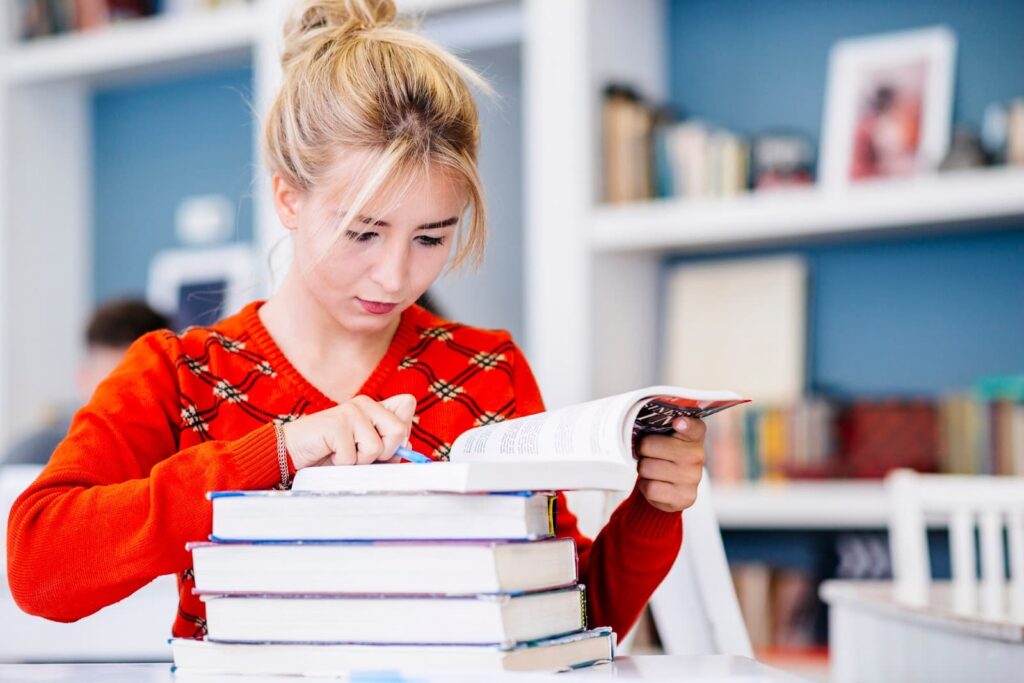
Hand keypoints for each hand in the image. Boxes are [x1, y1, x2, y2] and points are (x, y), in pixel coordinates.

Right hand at [282, 394, 416, 469]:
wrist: (293, 451)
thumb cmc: (331, 453)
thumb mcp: (364, 451)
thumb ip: (387, 447)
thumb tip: (408, 446)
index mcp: (374, 406)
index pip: (407, 403)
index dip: (403, 429)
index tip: (386, 443)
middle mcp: (365, 403)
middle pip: (399, 430)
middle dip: (385, 452)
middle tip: (362, 454)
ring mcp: (351, 412)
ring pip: (377, 448)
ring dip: (360, 461)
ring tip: (343, 453)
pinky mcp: (337, 424)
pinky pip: (354, 457)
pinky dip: (342, 464)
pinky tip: (330, 454)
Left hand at [635, 416, 706, 512]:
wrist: (673, 486)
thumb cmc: (666, 455)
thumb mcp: (666, 435)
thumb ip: (661, 424)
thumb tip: (649, 421)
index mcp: (693, 435)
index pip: (693, 427)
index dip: (685, 424)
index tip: (678, 423)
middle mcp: (697, 455)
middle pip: (649, 445)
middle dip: (643, 450)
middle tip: (650, 454)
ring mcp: (693, 478)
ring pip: (646, 468)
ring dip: (643, 469)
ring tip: (653, 469)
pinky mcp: (685, 498)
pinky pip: (650, 489)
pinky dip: (645, 486)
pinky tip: (655, 482)